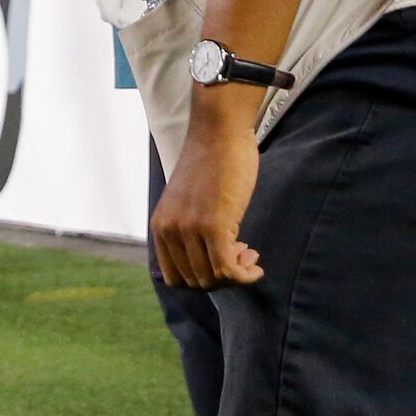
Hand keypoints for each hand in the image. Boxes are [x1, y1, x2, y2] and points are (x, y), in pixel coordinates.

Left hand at [151, 112, 264, 289]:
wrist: (220, 132)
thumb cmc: (212, 164)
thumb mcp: (190, 203)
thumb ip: (190, 229)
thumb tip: (211, 261)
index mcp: (159, 228)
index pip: (175, 278)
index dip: (203, 279)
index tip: (223, 261)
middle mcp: (169, 231)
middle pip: (195, 282)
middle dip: (223, 278)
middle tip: (243, 255)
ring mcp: (189, 229)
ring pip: (212, 279)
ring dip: (236, 274)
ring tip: (250, 253)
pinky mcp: (212, 225)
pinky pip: (227, 270)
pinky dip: (244, 275)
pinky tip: (255, 263)